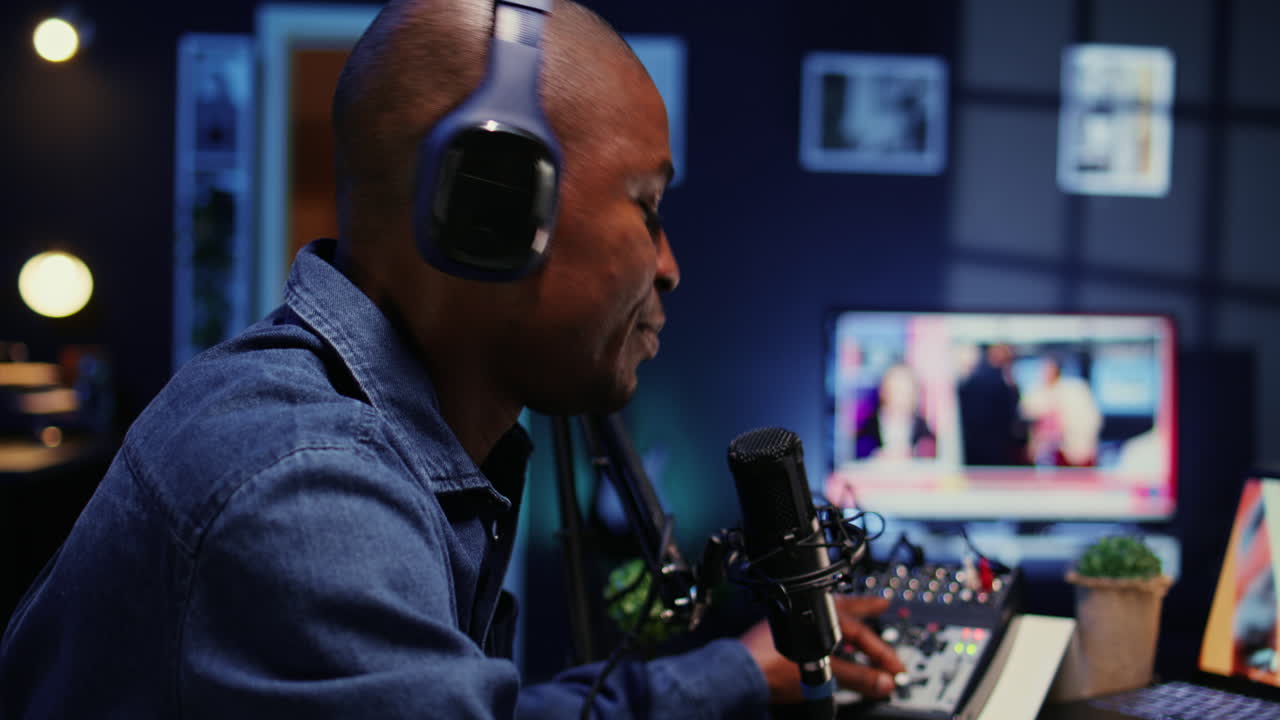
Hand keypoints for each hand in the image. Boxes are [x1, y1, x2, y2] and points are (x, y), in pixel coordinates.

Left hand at [738, 595, 903, 703]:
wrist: (738, 672)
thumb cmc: (772, 667)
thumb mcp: (822, 673)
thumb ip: (856, 677)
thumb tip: (882, 682)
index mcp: (820, 616)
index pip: (861, 633)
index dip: (882, 652)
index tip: (895, 669)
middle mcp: (807, 613)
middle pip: (846, 610)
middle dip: (866, 608)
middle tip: (882, 604)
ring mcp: (793, 622)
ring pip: (829, 618)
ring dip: (848, 623)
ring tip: (861, 623)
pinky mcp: (782, 634)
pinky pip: (814, 629)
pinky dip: (829, 634)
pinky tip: (830, 643)